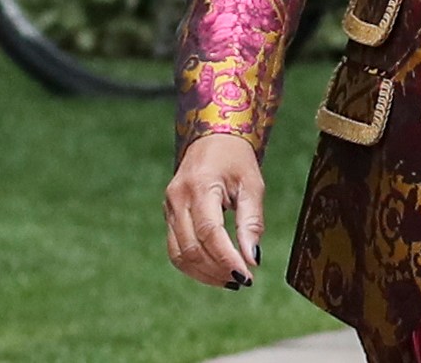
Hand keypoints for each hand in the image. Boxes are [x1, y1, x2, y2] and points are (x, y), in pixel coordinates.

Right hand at [164, 132, 263, 288]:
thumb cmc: (236, 160)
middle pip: (191, 248)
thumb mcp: (252, 185)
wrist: (212, 139)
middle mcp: (178, 198)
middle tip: (242, 281)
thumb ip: (252, 222)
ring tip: (230, 281)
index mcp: (201, 186)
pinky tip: (215, 271)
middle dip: (217, 270)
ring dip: (204, 274)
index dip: (227, 258)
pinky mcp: (168, 216)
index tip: (247, 276)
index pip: (210, 232)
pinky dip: (194, 265)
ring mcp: (169, 207)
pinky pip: (176, 249)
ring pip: (179, 254)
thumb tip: (253, 259)